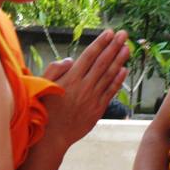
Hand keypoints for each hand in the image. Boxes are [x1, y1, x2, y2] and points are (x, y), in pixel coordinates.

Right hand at [42, 29, 129, 147]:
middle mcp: (84, 86)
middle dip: (114, 46)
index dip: (101, 43)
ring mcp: (93, 98)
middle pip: (103, 62)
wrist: (52, 137)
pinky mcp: (98, 109)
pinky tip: (124, 70)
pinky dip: (118, 80)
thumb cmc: (44, 109)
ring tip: (127, 48)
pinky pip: (111, 91)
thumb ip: (55, 69)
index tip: (110, 32)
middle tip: (124, 34)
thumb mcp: (42, 85)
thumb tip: (71, 59)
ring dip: (120, 60)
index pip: (90, 55)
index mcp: (71, 78)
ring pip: (109, 75)